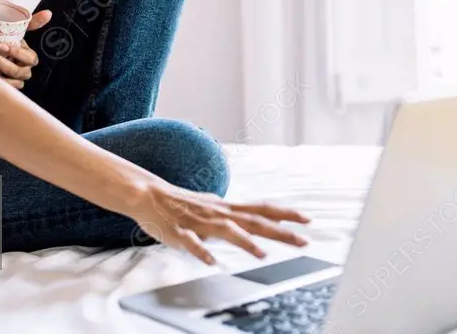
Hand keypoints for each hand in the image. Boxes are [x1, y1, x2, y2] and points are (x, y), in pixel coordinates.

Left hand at [0, 10, 52, 88]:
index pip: (30, 58)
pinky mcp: (3, 89)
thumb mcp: (17, 31)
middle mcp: (24, 72)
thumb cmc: (4, 41)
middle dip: (1, 62)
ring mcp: (14, 82)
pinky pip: (1, 91)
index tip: (1, 45)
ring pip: (11, 82)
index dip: (17, 53)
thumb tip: (49, 13)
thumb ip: (32, 22)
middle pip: (18, 71)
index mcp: (29, 58)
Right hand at [128, 181, 310, 264]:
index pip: (262, 209)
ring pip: (226, 230)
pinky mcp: (179, 232)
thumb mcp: (214, 207)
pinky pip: (191, 243)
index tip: (308, 220)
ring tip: (262, 254)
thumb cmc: (183, 203)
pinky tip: (211, 261)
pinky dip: (202, 251)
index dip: (286, 213)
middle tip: (303, 241)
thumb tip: (257, 223)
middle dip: (280, 231)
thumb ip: (234, 216)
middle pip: (253, 220)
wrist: (149, 194)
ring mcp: (199, 222)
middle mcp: (218, 212)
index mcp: (227, 208)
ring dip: (245, 242)